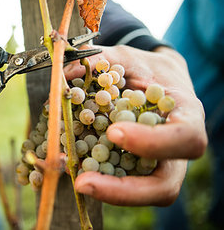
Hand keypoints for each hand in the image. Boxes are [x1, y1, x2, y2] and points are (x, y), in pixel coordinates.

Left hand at [64, 45, 206, 205]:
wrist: (152, 82)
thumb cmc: (145, 70)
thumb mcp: (127, 57)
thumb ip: (100, 61)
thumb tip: (65, 74)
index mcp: (186, 116)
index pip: (185, 139)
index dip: (152, 142)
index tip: (114, 133)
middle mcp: (176, 150)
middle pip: (165, 186)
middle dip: (123, 190)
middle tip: (83, 181)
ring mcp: (157, 166)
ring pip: (141, 193)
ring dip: (104, 190)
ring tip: (71, 176)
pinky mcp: (136, 171)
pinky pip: (119, 182)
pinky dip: (94, 177)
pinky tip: (68, 165)